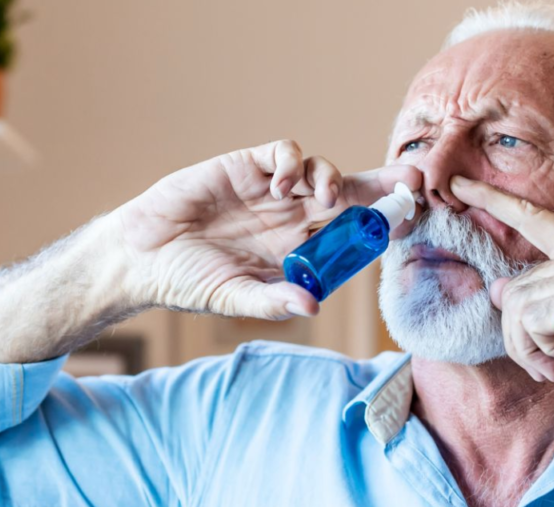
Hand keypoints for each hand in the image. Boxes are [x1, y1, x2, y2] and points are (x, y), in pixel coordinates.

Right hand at [114, 140, 421, 319]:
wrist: (141, 256)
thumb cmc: (187, 282)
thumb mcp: (234, 298)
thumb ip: (272, 301)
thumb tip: (314, 305)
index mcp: (296, 250)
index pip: (349, 234)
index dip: (379, 225)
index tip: (407, 222)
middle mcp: (290, 217)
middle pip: (349, 195)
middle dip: (382, 185)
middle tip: (412, 180)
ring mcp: (270, 190)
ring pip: (321, 170)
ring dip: (333, 178)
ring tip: (324, 198)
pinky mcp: (245, 166)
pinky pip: (284, 153)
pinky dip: (292, 163)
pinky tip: (280, 187)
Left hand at [448, 175, 553, 428]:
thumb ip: (543, 299)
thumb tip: (497, 287)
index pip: (534, 220)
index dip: (493, 201)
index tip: (458, 185)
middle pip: (514, 289)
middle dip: (523, 337)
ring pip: (515, 308)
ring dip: (532, 348)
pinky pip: (528, 325)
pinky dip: (542, 353)